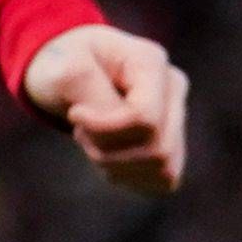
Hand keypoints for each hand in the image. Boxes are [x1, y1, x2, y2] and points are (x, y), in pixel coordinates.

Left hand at [21, 20, 188, 194]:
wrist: (70, 73)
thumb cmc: (64, 64)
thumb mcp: (62, 68)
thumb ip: (88, 87)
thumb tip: (115, 117)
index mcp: (152, 61)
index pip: (146, 118)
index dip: (105, 129)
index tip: (74, 114)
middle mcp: (174, 89)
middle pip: (157, 148)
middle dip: (108, 150)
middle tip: (80, 131)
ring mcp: (178, 117)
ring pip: (163, 168)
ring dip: (115, 165)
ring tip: (92, 141)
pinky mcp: (174, 145)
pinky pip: (162, 179)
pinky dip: (127, 175)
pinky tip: (109, 156)